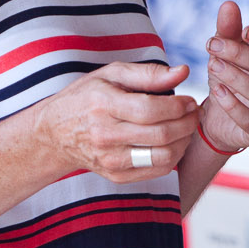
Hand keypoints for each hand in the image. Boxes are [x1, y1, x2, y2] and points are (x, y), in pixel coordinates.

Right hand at [34, 60, 199, 182]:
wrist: (54, 133)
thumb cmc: (86, 97)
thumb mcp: (111, 75)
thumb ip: (148, 73)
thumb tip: (183, 71)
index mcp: (103, 105)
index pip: (150, 110)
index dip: (178, 106)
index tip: (189, 100)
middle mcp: (105, 135)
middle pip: (160, 134)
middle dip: (187, 123)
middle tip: (193, 113)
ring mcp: (110, 159)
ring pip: (163, 156)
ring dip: (184, 142)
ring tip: (185, 128)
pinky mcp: (116, 175)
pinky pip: (156, 171)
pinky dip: (173, 157)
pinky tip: (172, 143)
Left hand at [199, 1, 248, 152]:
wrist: (220, 120)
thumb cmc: (230, 80)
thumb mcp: (226, 54)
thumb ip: (229, 31)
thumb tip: (228, 4)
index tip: (244, 31)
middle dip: (240, 54)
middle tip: (213, 45)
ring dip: (234, 77)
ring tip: (212, 65)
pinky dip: (233, 105)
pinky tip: (217, 90)